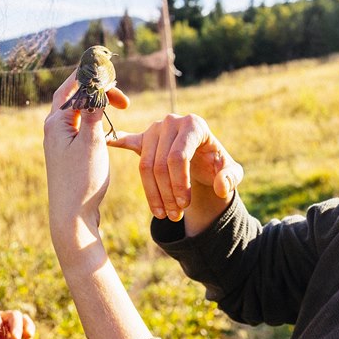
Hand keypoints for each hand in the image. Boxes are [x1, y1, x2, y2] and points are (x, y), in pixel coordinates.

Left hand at [43, 73, 129, 245]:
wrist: (72, 217)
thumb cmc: (82, 181)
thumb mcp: (92, 143)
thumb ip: (94, 113)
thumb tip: (95, 87)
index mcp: (56, 123)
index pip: (70, 88)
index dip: (88, 76)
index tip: (107, 69)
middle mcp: (54, 130)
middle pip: (75, 98)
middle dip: (97, 92)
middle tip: (123, 99)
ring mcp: (60, 143)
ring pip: (80, 114)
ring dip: (98, 106)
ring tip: (120, 107)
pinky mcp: (68, 155)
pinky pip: (81, 128)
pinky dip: (96, 122)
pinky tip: (109, 128)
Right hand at [107, 114, 242, 222]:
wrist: (205, 158)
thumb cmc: (217, 163)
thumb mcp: (232, 172)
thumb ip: (231, 178)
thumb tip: (219, 187)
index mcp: (194, 125)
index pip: (178, 157)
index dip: (179, 184)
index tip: (184, 205)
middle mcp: (171, 122)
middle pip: (160, 165)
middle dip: (166, 195)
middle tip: (175, 216)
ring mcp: (154, 129)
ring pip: (144, 167)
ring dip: (153, 194)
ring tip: (164, 214)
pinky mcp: (143, 138)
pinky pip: (127, 141)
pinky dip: (115, 142)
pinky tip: (105, 142)